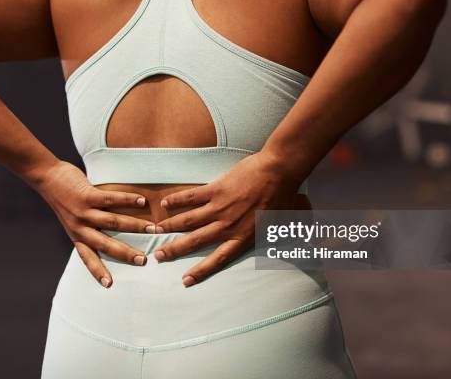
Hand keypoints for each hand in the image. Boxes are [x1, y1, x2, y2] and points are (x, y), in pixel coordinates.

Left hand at [33, 161, 154, 287]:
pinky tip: (142, 202)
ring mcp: (83, 212)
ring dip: (134, 226)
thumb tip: (112, 233)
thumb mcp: (72, 219)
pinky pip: (111, 200)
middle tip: (143, 260)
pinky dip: (128, 200)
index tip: (109, 285)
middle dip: (126, 253)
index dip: (98, 271)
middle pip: (105, 245)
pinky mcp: (86, 196)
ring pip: (113, 223)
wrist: (46, 178)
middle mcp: (79, 227)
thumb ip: (88, 227)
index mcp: (76, 235)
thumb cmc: (63, 198)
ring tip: (152, 229)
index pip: (87, 257)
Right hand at [153, 152, 310, 286]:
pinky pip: (192, 197)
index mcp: (243, 236)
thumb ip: (277, 237)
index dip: (201, 271)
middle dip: (175, 250)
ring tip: (156, 231)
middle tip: (158, 256)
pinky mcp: (216, 189)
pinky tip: (165, 204)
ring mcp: (220, 207)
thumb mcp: (282, 225)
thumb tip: (294, 248)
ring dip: (171, 226)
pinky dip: (177, 201)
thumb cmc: (285, 195)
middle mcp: (228, 225)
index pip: (218, 258)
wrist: (279, 171)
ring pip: (189, 220)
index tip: (185, 280)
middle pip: (195, 241)